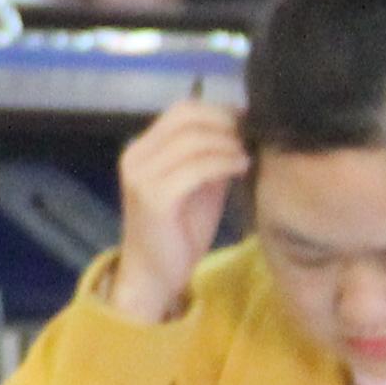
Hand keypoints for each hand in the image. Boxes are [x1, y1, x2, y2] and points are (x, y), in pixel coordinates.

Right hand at [109, 99, 250, 323]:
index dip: (218, 110)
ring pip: (194, 140)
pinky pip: (197, 167)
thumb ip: (210, 153)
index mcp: (142, 149)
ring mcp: (141, 177)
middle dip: (225, 123)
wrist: (155, 274)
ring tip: (246, 157)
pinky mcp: (155, 198)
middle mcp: (135, 157)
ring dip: (228, 144)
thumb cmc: (179, 230)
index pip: (182, 109)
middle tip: (249, 138)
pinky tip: (240, 169)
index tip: (246, 122)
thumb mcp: (198, 183)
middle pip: (187, 117)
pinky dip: (224, 163)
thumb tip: (243, 124)